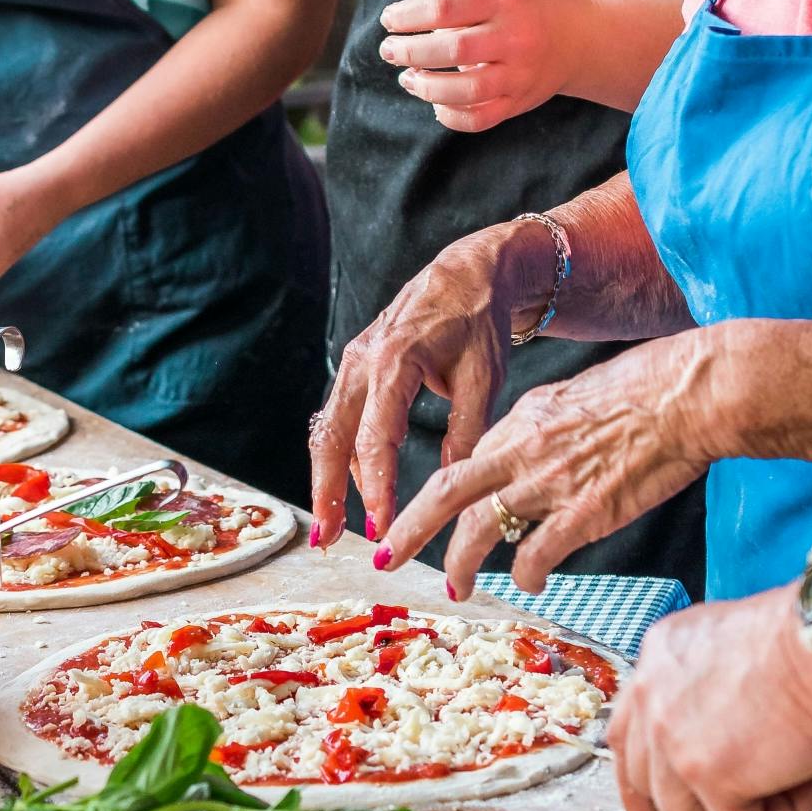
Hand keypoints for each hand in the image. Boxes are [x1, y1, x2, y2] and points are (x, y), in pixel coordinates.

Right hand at [309, 223, 546, 548]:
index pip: (377, 438)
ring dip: (329, 478)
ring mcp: (354, 363)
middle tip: (329, 538)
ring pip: (330, 430)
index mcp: (395, 361)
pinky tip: (352, 487)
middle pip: (332, 437)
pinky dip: (342, 455)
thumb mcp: (484, 378)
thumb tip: (453, 488)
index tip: (382, 527)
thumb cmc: (479, 320)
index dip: (377, 488)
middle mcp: (363, 361)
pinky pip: (340, 418)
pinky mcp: (357, 368)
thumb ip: (466, 433)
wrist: (469, 272)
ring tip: (335, 524)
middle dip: (327, 491)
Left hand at [374, 333, 725, 596]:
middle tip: (387, 557)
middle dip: (410, 529)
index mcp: (520, 421)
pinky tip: (529, 583)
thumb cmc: (648, 391)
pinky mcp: (581, 514)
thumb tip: (529, 452)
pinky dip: (524, 575)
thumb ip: (544, 430)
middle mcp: (521, 451)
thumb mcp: (575, 399)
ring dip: (459, 565)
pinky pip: (534, 555)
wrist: (688, 395)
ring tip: (455, 588)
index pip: (464, 463)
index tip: (424, 516)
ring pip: (479, 531)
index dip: (437, 496)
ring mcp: (547, 484)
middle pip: (445, 493)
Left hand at [377, 0, 582, 132]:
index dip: (408, 16)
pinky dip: (451, 117)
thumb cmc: (527, 6)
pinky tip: (435, 104)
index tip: (388, 20)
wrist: (580, 37)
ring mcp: (519, 75)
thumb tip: (413, 23)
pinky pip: (479, 119)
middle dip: (410, 52)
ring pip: (465, 91)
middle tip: (389, 51)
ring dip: (426, 87)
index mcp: (504, 0)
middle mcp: (514, 38)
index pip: (444, 9)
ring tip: (408, 79)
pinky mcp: (519, 103)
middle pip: (452, 50)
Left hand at [606, 588, 811, 810]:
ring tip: (797, 774)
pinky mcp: (708, 777)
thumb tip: (720, 735)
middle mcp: (651, 699)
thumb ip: (706, 686)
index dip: (636, 779)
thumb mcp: (731, 644)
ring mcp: (673, 742)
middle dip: (682, 807)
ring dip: (742, 805)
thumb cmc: (807, 636)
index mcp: (656, 661)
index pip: (627, 734)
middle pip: (645, 779)